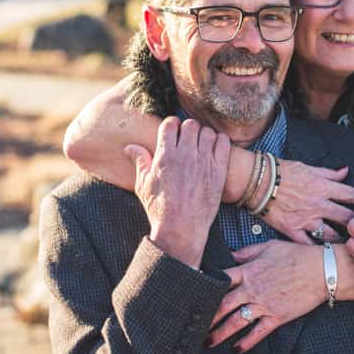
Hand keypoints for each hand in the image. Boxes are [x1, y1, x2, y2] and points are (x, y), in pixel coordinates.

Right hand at [125, 117, 230, 267]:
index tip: (172, 132)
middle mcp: (185, 155)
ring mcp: (203, 162)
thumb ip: (140, 161)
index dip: (171, 126)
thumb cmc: (160, 209)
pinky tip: (214, 150)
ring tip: (200, 145)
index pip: (170, 124)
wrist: (181, 229)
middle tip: (187, 139)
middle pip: (190, 124)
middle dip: (187, 129)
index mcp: (165, 156)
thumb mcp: (144, 185)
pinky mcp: (218, 171)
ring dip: (203, 135)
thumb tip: (130, 147)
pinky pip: (224, 143)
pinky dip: (220, 142)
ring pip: (207, 132)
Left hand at [207, 241, 324, 351]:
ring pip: (236, 322)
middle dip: (208, 317)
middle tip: (196, 325)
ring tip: (209, 342)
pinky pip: (258, 332)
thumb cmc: (296, 255)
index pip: (221, 280)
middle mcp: (253, 289)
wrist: (322, 270)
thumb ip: (247, 252)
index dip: (206, 287)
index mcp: (249, 270)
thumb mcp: (269, 246)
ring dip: (220, 333)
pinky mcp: (277, 317)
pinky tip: (237, 349)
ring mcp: (264, 304)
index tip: (194, 295)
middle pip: (223, 305)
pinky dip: (246, 343)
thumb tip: (230, 254)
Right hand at [261, 160, 353, 244]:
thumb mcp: (308, 168)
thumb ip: (328, 173)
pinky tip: (326, 256)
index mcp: (323, 187)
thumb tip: (345, 172)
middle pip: (347, 218)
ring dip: (342, 241)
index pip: (353, 195)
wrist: (258, 181)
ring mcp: (306, 219)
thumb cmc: (282, 172)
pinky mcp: (293, 230)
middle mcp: (318, 204)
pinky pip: (309, 244)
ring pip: (331, 235)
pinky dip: (317, 250)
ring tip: (352, 247)